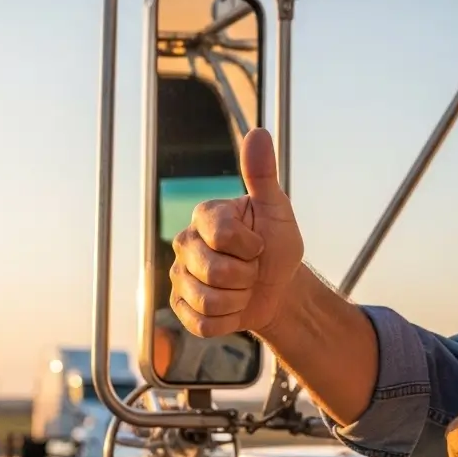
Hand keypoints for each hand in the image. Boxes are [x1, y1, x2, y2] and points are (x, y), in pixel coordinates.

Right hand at [169, 127, 305, 336]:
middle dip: (247, 276)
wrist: (278, 288)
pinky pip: (203, 324)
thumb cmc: (276, 245)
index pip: (223, 234)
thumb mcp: (277, 210)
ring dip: (239, 300)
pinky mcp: (181, 309)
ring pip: (209, 301)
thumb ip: (263, 174)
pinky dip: (228, 320)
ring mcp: (179, 278)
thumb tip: (258, 132)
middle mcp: (185, 244)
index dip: (251, 246)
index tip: (259, 243)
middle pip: (215, 271)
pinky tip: (232, 306)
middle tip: (252, 268)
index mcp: (205, 216)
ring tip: (242, 288)